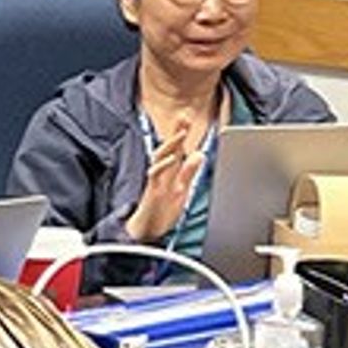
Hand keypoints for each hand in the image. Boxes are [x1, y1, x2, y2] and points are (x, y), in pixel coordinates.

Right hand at [127, 110, 203, 241]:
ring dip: (171, 145)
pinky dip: (163, 166)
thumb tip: (200, 154)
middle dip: (176, 132)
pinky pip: (155, 175)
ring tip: (181, 133)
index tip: (187, 118)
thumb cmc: (162, 210)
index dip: (181, 133)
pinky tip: (171, 159)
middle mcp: (162, 173)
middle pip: (168, 148)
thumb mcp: (181, 189)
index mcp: (170, 172)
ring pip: (160, 157)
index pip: (176, 148)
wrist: (147, 230)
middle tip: (184, 117)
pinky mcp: (152, 191)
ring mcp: (156, 181)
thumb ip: (189, 172)